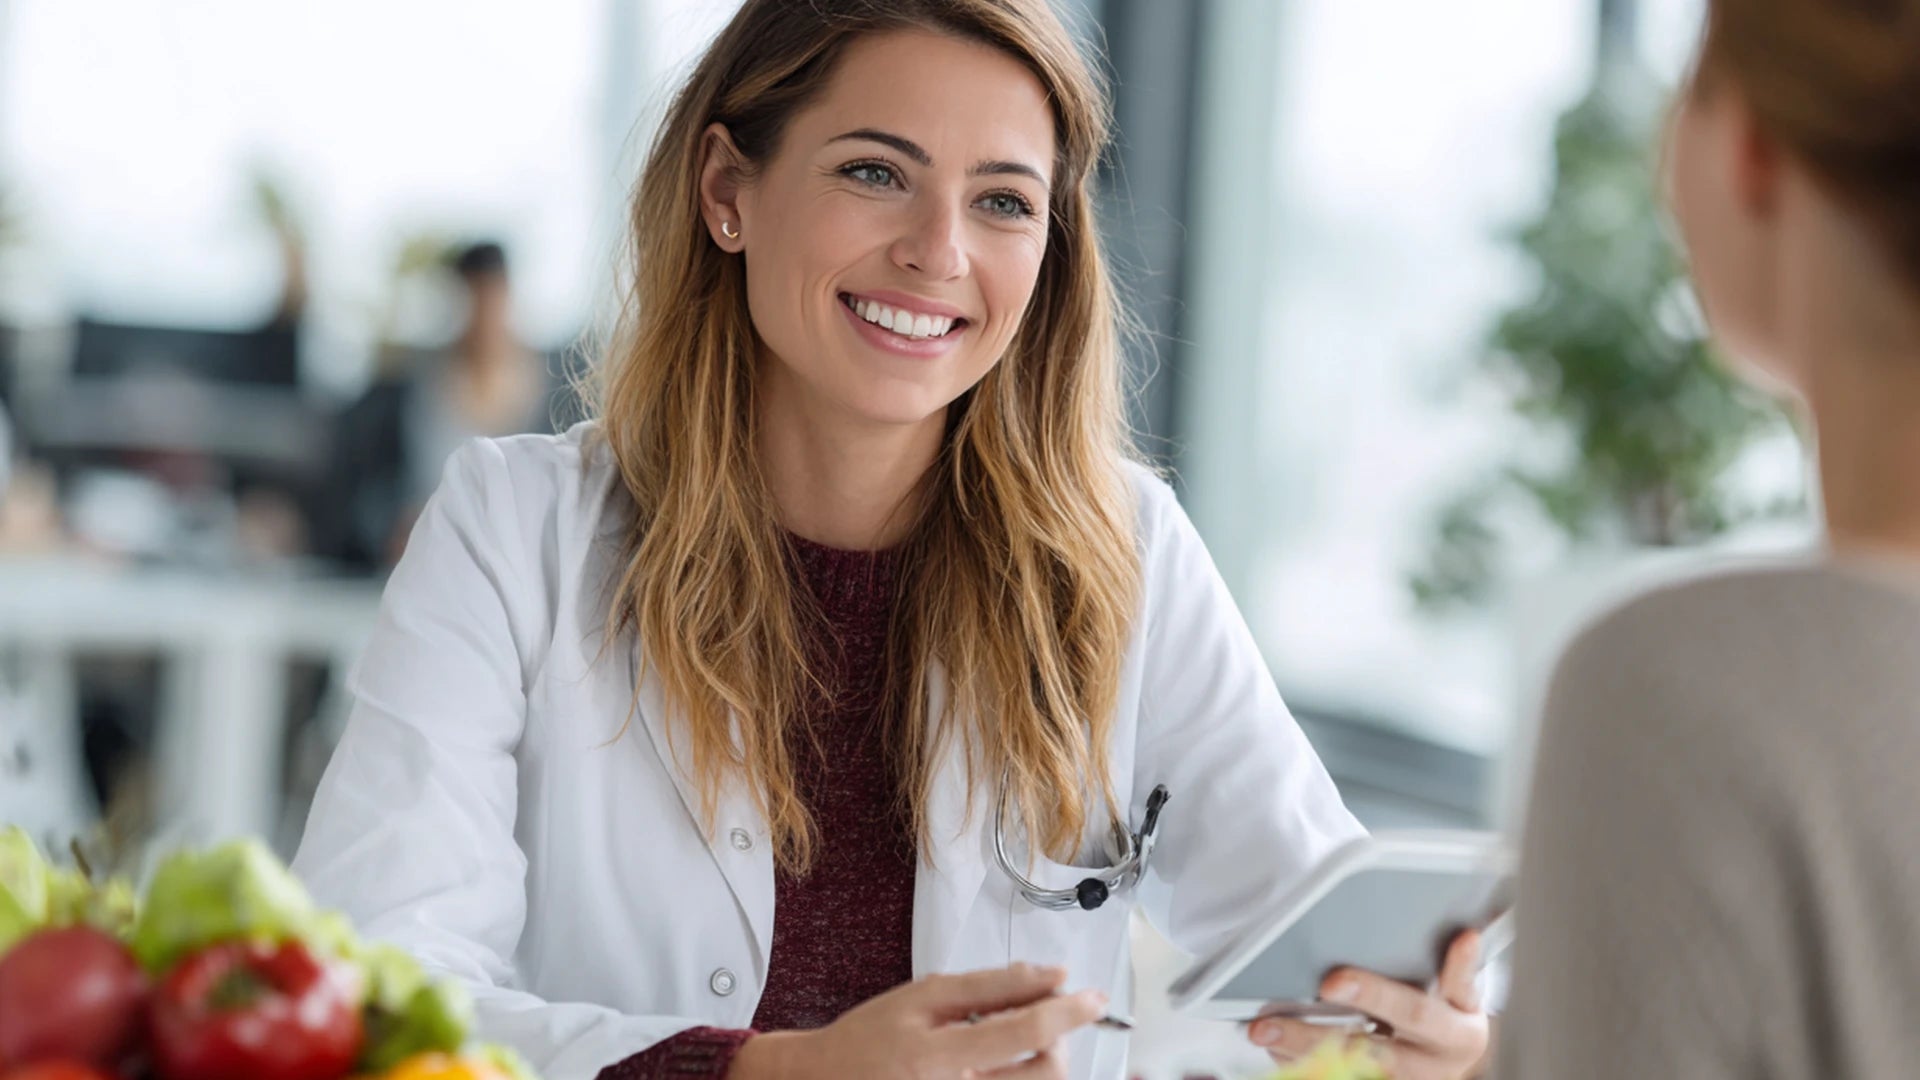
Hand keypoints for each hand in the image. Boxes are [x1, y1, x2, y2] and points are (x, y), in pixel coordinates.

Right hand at [732, 963, 1107, 1079]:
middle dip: (1058, 1043)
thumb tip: (1048, 976)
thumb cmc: (869, 1039)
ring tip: (1017, 1049)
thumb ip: (988, 987)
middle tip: (1043, 1024)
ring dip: (1044, 1065)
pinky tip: (1001, 1068)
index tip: (1094, 997)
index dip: (1068, 1012)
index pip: (1024, 1032)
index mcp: (936, 1056)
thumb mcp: (921, 998)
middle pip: (1044, 1075)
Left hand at [1247, 930, 1489, 1079]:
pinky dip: (1304, 1069)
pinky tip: (1275, 1051)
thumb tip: (1466, 936)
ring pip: (1348, 1075)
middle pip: (1372, 1054)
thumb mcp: (1462, 992)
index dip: (1376, 994)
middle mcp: (1430, 1068)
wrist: (1451, 1060)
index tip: (1333, 980)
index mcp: (1456, 1034)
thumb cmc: (1449, 1013)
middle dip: (1317, 1036)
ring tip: (1263, 1031)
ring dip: (1301, 1054)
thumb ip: (1457, 970)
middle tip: (1269, 1019)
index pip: (1415, 1011)